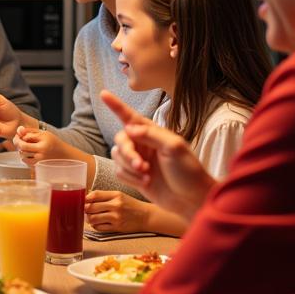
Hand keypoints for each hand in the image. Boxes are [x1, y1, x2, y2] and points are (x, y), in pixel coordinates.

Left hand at [13, 125, 78, 166]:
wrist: (64, 155)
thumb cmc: (53, 142)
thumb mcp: (44, 133)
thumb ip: (30, 131)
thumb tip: (18, 130)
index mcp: (44, 142)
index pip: (26, 138)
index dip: (19, 136)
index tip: (19, 135)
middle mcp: (42, 152)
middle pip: (22, 147)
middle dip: (17, 143)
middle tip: (17, 140)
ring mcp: (40, 161)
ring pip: (22, 155)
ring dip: (20, 150)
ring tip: (24, 146)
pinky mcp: (38, 166)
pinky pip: (25, 161)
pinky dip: (24, 157)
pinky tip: (28, 153)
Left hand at [84, 190, 153, 232]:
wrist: (146, 216)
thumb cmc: (131, 205)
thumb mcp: (119, 195)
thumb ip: (104, 196)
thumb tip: (87, 197)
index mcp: (116, 195)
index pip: (95, 195)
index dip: (85, 198)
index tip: (82, 200)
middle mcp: (116, 206)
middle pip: (91, 207)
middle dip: (84, 209)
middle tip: (84, 210)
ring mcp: (116, 217)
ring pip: (93, 218)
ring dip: (88, 218)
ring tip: (90, 217)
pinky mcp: (117, 228)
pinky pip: (99, 228)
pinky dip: (95, 226)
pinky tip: (97, 223)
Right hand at [101, 89, 214, 219]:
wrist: (191, 200)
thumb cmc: (188, 171)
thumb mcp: (174, 147)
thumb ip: (151, 134)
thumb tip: (128, 128)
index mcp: (152, 133)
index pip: (130, 116)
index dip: (116, 105)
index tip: (103, 93)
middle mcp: (143, 144)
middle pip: (120, 139)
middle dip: (128, 153)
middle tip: (140, 164)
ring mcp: (138, 160)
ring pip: (117, 156)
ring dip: (130, 167)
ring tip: (147, 175)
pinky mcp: (134, 176)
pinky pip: (119, 172)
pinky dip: (130, 178)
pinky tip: (146, 182)